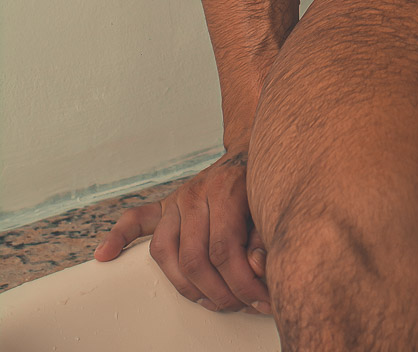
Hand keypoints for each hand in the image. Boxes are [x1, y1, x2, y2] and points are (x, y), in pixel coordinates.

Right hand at [93, 149, 271, 315]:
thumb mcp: (269, 208)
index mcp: (225, 191)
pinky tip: (106, 254)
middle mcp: (195, 194)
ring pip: (166, 252)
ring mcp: (176, 200)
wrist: (249, 153)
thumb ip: (263, 238)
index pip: (224, 250)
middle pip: (194, 258)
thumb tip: (254, 268)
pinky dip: (118, 237)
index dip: (243, 284)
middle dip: (218, 292)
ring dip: (187, 287)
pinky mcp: (164, 206)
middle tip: (239, 305)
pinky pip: (135, 219)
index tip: (260, 300)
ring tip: (210, 301)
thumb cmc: (259, 188)